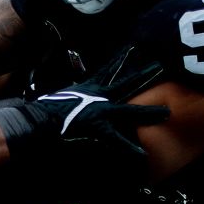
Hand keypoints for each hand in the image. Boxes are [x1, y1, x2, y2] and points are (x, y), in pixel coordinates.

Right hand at [14, 44, 168, 157]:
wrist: (36, 121)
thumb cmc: (42, 110)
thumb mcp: (60, 97)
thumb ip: (70, 96)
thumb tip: (68, 95)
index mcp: (89, 87)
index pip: (108, 70)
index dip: (121, 59)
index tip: (133, 48)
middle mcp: (98, 96)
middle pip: (126, 82)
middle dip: (144, 74)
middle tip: (161, 66)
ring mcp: (101, 111)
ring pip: (130, 110)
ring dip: (148, 112)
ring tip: (166, 113)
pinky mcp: (99, 127)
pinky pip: (118, 140)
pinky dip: (129, 148)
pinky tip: (142, 155)